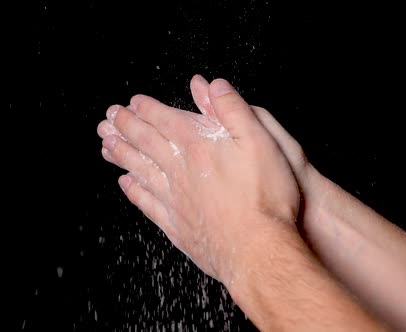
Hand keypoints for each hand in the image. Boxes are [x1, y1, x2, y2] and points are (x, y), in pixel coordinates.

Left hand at [96, 75, 299, 283]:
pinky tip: (127, 184)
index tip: (132, 102)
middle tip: (109, 118)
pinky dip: (134, 191)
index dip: (147, 108)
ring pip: (140, 170)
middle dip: (125, 127)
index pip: (165, 120)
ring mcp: (175, 199)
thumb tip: (214, 85)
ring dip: (122, 155)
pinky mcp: (177, 224)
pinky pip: (147, 203)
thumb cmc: (264, 198)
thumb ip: (234, 110)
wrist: (257, 249)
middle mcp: (180, 171)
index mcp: (199, 147)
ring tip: (107, 145)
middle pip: (145, 142)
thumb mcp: (260, 142)